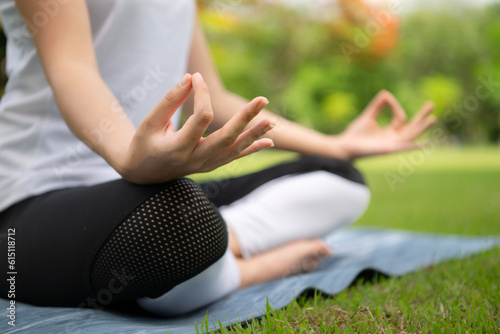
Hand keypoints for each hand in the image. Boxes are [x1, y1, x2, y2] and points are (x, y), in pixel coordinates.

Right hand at [117, 73, 274, 183]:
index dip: (202, 95)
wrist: (144, 173)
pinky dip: (252, 149)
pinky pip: (234, 158)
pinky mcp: (211, 166)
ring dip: (255, 135)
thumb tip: (191, 78)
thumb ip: (170, 100)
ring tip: (272, 120)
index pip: (200, 118)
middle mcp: (195, 160)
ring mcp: (205, 166)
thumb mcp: (151, 121)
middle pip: (226, 138)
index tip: (197, 78)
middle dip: (246, 119)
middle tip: (263, 99)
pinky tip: (269, 141)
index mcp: (177, 148)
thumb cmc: (145, 143)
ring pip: (235, 151)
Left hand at [337, 90, 435, 159]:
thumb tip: (385, 93)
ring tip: (432, 118)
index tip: (386, 98)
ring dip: (421, 127)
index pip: (401, 118)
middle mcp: (393, 140)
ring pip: (410, 136)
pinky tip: (423, 143)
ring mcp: (391, 145)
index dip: (394, 106)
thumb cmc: (355, 134)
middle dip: (422, 117)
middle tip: (432, 104)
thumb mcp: (368, 117)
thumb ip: (377, 106)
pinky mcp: (386, 150)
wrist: (344, 145)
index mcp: (390, 133)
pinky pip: (402, 147)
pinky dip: (412, 146)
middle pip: (412, 127)